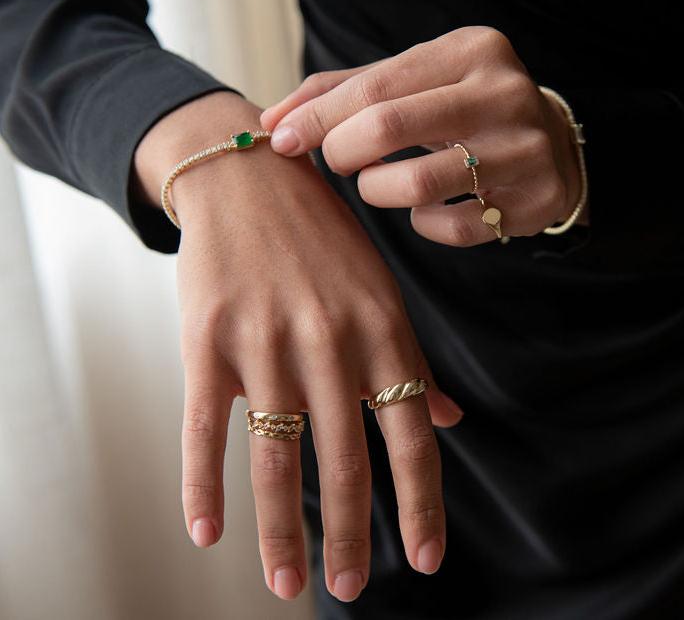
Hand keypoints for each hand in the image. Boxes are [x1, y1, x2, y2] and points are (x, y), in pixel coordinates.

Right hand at [133, 91, 463, 602]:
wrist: (251, 176)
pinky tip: (206, 533)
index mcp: (381, 331)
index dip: (422, 502)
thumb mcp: (380, 290)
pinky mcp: (207, 339)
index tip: (426, 559)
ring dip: (280, 530)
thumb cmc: (322, 239)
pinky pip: (203, 425)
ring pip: (276, 455)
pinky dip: (201, 484)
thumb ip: (411, 360)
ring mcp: (265, 341)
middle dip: (350, 534)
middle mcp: (329, 342)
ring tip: (286, 581)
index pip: (412, 434)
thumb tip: (447, 418)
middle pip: (343, 459)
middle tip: (347, 587)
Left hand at [260, 26, 587, 245]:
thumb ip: (345, 92)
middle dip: (344, 152)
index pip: (373, 86)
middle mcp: (504, 94)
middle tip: (341, 162)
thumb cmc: (462, 109)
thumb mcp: (414, 82)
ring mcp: (523, 150)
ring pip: (419, 184)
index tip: (284, 139)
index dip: (319, 118)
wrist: (549, 144)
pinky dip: (424, 223)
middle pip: (389, 127)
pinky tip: (428, 208)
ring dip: (379, 191)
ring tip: (380, 184)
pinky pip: (451, 227)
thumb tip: (274, 122)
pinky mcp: (532, 202)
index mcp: (470, 51)